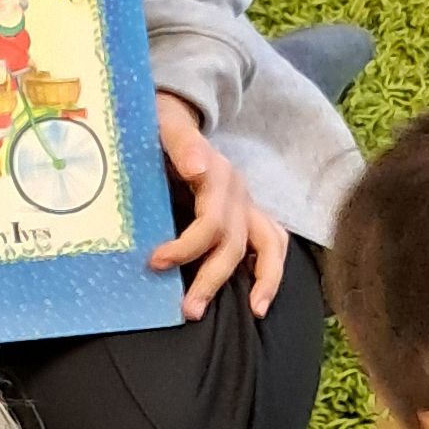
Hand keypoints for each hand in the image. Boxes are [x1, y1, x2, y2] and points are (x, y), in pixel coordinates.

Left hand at [148, 93, 287, 319]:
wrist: (176, 116)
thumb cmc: (163, 127)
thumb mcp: (166, 126)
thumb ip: (182, 144)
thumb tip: (198, 168)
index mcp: (218, 176)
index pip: (211, 222)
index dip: (186, 247)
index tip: (155, 263)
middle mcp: (238, 193)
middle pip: (234, 244)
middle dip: (213, 280)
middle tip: (189, 311)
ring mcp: (247, 204)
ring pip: (269, 245)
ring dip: (262, 281)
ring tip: (255, 312)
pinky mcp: (249, 214)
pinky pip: (272, 243)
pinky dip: (270, 269)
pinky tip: (260, 297)